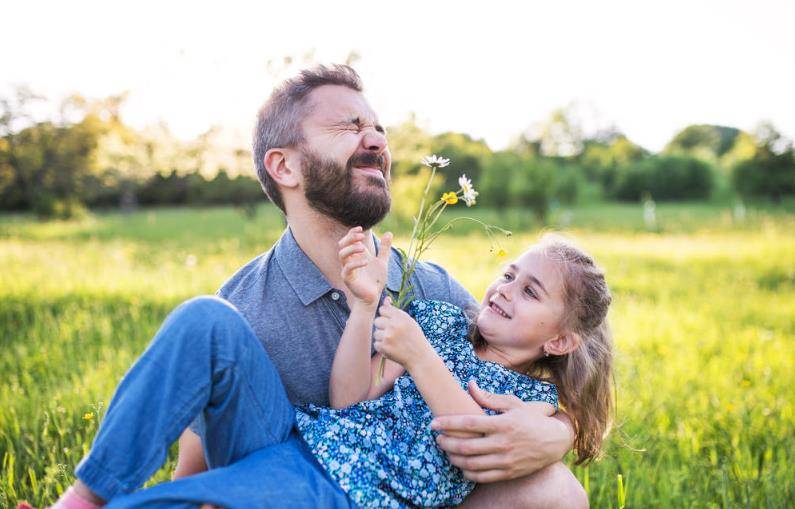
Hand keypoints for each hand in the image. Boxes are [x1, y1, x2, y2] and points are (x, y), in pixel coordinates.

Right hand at [338, 227, 391, 305]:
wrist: (374, 296)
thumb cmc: (376, 280)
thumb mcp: (382, 261)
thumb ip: (384, 248)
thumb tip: (389, 233)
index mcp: (356, 255)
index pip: (348, 240)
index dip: (352, 233)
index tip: (361, 228)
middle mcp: (349, 261)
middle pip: (342, 245)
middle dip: (350, 238)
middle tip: (361, 236)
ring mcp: (347, 269)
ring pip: (341, 255)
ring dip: (351, 249)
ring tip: (363, 247)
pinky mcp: (348, 279)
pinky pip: (347, 268)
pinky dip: (356, 263)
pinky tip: (366, 261)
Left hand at [373, 296, 431, 368]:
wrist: (419, 357)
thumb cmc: (414, 337)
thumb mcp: (409, 321)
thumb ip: (395, 311)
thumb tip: (385, 299)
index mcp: (400, 317)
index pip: (383, 310)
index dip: (386, 316)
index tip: (391, 322)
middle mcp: (393, 325)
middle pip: (377, 321)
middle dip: (382, 327)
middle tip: (393, 333)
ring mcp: (388, 336)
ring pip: (376, 333)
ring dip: (382, 338)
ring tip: (393, 342)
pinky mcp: (384, 347)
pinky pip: (376, 344)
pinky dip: (382, 347)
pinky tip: (392, 348)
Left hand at [430, 381, 569, 482]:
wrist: (555, 441)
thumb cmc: (531, 419)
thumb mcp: (513, 403)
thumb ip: (488, 397)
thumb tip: (469, 385)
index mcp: (502, 423)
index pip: (468, 424)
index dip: (447, 424)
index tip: (433, 424)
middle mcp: (503, 443)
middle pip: (465, 447)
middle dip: (446, 444)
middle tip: (438, 439)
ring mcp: (506, 460)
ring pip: (471, 464)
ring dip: (454, 459)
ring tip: (448, 452)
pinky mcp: (509, 473)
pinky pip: (482, 477)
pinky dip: (467, 473)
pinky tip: (462, 466)